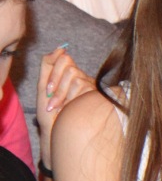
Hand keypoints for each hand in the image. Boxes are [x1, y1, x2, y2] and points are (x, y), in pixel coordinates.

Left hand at [36, 47, 91, 169]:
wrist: (58, 133)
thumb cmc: (50, 114)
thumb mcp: (43, 89)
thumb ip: (48, 66)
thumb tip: (61, 47)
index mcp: (69, 75)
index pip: (63, 59)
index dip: (53, 73)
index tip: (47, 90)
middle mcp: (83, 78)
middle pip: (69, 68)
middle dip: (56, 85)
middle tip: (52, 103)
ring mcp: (91, 87)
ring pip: (75, 77)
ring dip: (63, 95)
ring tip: (61, 109)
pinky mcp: (98, 95)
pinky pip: (82, 87)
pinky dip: (71, 99)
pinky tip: (71, 109)